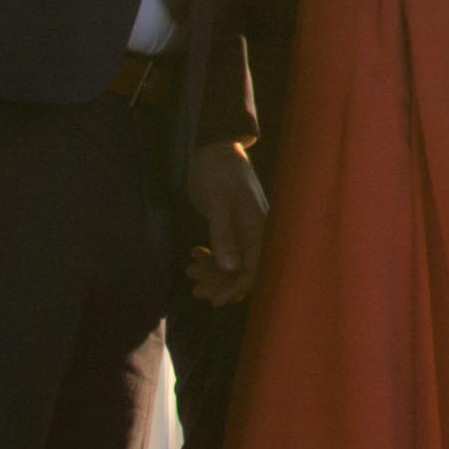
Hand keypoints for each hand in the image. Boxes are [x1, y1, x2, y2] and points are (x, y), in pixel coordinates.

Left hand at [182, 142, 267, 305]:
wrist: (212, 147)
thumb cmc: (217, 171)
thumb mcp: (218, 204)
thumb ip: (224, 236)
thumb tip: (231, 268)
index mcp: (259, 227)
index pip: (255, 268)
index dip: (236, 288)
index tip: (216, 300)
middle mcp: (256, 232)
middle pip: (243, 271)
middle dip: (220, 283)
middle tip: (195, 289)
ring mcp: (244, 230)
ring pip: (232, 263)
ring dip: (212, 271)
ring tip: (189, 271)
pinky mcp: (232, 227)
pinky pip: (225, 251)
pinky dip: (210, 258)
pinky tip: (194, 255)